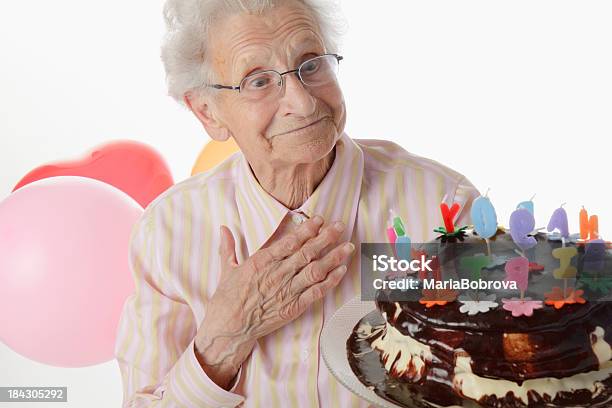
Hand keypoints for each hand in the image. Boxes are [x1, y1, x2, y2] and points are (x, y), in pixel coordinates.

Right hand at [194, 215, 354, 387]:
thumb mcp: (227, 270)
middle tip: (340, 226)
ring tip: (348, 247)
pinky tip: (341, 271)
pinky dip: (330, 281)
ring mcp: (287, 291)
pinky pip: (316, 292)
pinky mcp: (293, 307)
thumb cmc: (226, 299)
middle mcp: (278, 274)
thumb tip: (223, 229)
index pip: (290, 242)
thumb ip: (229, 248)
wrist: (229, 328)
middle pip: (308, 252)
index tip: (320, 219)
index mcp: (262, 262)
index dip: (307, 230)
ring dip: (334, 257)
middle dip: (326, 237)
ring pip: (316, 271)